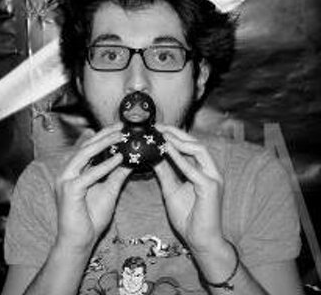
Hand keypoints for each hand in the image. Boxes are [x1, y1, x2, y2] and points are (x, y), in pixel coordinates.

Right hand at [55, 124, 130, 251]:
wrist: (80, 240)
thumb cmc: (91, 217)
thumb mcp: (109, 190)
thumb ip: (116, 174)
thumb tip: (129, 161)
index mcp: (73, 169)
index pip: (88, 146)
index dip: (103, 135)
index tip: (119, 127)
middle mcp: (66, 171)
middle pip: (86, 146)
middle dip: (104, 134)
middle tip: (122, 126)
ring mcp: (65, 179)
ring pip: (84, 154)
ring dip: (104, 143)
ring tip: (120, 136)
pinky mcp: (69, 190)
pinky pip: (89, 175)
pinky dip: (105, 166)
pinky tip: (119, 158)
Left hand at [154, 125, 224, 254]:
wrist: (200, 240)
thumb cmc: (188, 217)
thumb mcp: (171, 189)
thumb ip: (165, 172)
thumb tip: (154, 156)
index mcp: (203, 170)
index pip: (190, 146)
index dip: (175, 136)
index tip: (157, 129)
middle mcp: (211, 171)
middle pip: (195, 143)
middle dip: (177, 133)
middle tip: (158, 126)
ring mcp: (213, 178)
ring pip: (199, 150)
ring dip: (179, 141)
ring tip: (162, 134)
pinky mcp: (210, 188)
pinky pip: (193, 169)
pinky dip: (179, 158)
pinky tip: (166, 150)